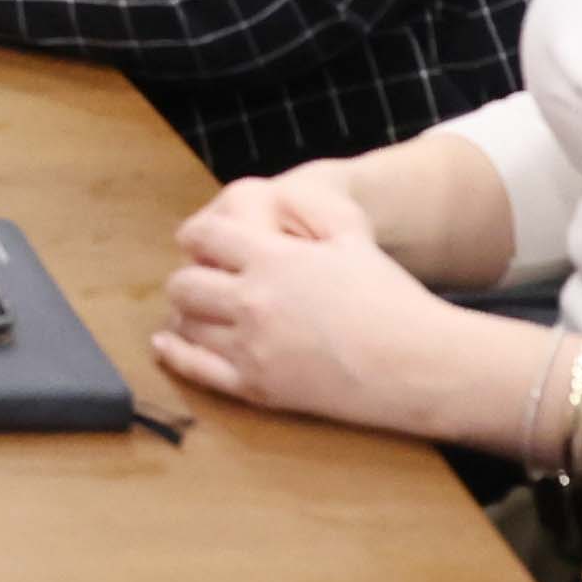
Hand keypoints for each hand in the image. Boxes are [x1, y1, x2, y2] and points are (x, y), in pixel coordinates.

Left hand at [151, 178, 475, 433]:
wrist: (415, 364)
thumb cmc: (389, 297)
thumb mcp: (352, 235)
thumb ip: (308, 210)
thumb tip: (275, 194)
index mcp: (273, 259)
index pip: (203, 237)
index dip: (196, 237)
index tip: (199, 242)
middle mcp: (253, 301)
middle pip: (184, 283)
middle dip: (187, 277)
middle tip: (199, 279)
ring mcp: (252, 348)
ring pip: (187, 325)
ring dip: (184, 314)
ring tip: (194, 310)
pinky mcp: (258, 388)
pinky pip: (197, 370)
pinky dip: (175, 353)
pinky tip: (167, 343)